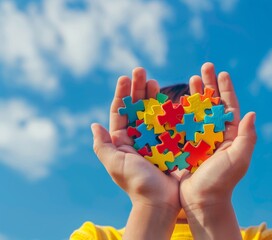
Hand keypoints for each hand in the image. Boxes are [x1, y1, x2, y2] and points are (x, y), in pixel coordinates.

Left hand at [91, 68, 179, 238]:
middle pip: (137, 107)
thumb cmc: (135, 183)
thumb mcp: (115, 164)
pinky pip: (169, 122)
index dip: (121, 94)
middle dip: (137, 89)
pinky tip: (171, 97)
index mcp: (122, 140)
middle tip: (141, 71)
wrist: (159, 201)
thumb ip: (103, 145)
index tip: (124, 77)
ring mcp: (155, 138)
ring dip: (153, 95)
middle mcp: (138, 137)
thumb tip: (93, 125)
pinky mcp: (170, 142)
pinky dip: (170, 109)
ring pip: (153, 111)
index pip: (120, 112)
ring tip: (154, 81)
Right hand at [179, 63, 256, 238]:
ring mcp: (200, 138)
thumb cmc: (221, 182)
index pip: (230, 107)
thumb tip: (251, 113)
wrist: (201, 202)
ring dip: (195, 94)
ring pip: (198, 110)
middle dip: (209, 85)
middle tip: (205, 67)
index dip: (226, 89)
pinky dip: (180, 110)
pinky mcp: (186, 145)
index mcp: (230, 136)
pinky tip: (177, 99)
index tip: (223, 73)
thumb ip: (247, 137)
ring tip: (191, 78)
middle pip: (213, 103)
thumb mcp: (238, 159)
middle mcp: (216, 134)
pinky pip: (183, 123)